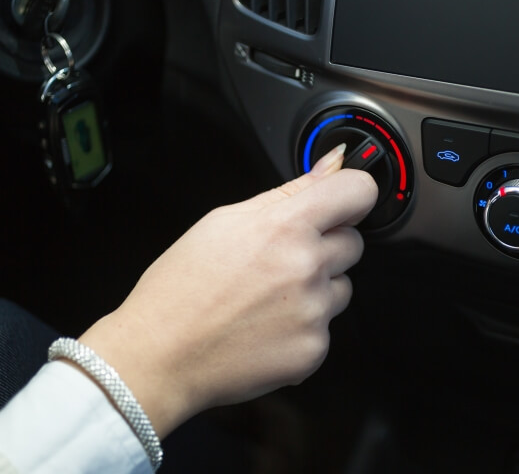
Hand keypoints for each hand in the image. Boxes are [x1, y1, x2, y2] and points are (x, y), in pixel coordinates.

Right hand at [76, 145, 377, 437]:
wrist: (160, 355)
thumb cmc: (181, 288)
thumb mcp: (226, 221)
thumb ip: (290, 192)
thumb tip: (333, 164)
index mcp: (285, 227)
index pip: (359, 192)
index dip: (351, 195)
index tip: (342, 204)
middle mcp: (306, 268)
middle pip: (353, 242)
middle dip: (325, 246)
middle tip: (279, 261)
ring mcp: (313, 312)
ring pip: (342, 287)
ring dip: (317, 288)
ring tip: (267, 298)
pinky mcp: (314, 349)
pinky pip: (327, 326)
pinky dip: (304, 326)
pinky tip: (267, 325)